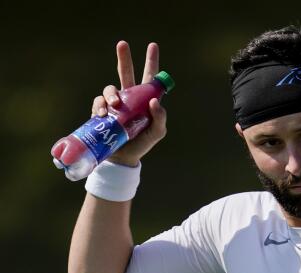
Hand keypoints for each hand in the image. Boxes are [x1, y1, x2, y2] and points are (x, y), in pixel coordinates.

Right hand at [91, 41, 166, 166]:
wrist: (123, 158)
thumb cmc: (142, 144)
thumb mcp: (157, 132)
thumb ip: (160, 118)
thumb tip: (155, 101)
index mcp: (145, 100)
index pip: (150, 78)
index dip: (151, 62)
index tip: (152, 46)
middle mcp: (130, 98)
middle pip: (126, 73)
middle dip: (124, 58)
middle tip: (122, 44)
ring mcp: (115, 104)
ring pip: (110, 88)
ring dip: (111, 93)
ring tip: (114, 104)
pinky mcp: (102, 112)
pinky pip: (98, 102)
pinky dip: (100, 105)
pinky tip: (103, 113)